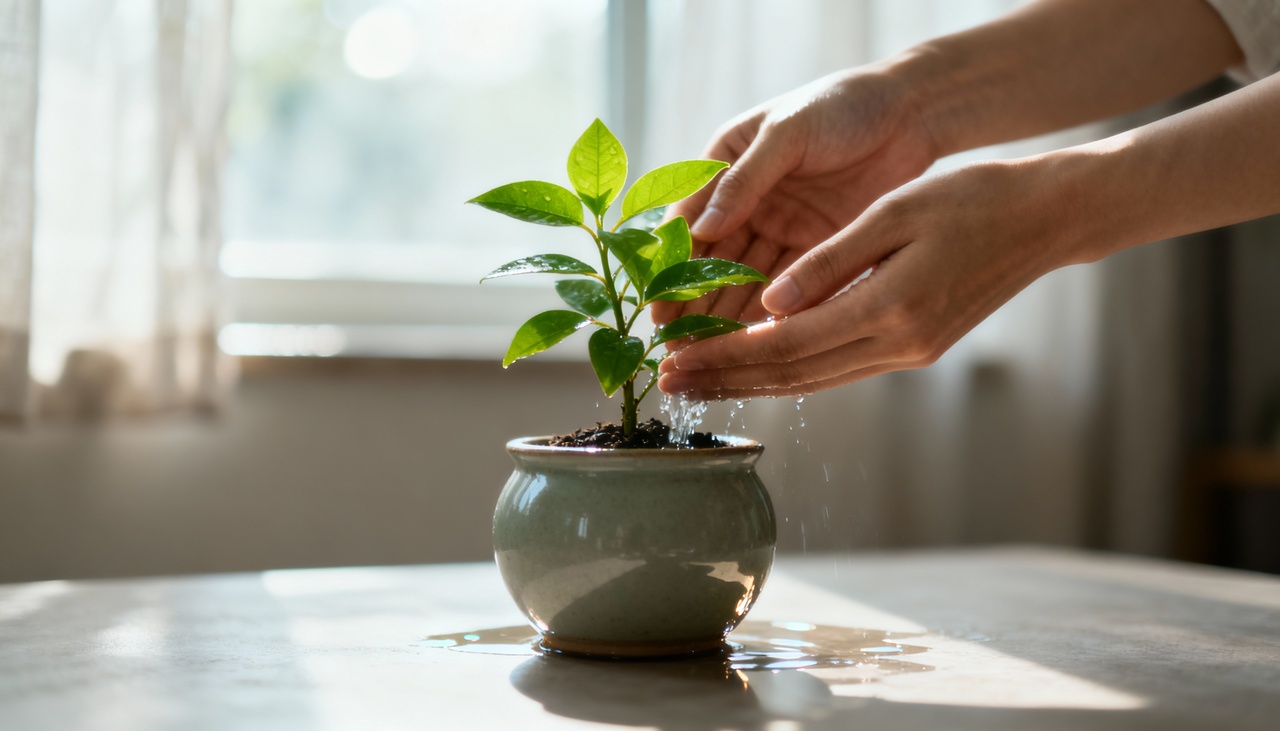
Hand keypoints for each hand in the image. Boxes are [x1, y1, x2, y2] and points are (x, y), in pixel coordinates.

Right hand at [652, 66, 937, 325]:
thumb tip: (698, 229)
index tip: (658, 305)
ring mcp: (779, 226)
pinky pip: (784, 285)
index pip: (688, 220)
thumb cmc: (840, 105)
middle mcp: (746, 200)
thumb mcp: (786, 133)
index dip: (671, 264)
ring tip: (707, 354)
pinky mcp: (814, 246)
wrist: (908, 112)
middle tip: (676, 346)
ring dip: (724, 316)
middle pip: (711, 259)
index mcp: (725, 163)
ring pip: (743, 279)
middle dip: (692, 303)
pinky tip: (751, 342)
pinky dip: (767, 312)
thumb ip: (744, 181)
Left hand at [657, 158, 1078, 398]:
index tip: (675, 363)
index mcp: (889, 309)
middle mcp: (898, 345)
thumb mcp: (896, 214)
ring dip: (754, 383)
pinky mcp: (914, 349)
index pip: (785, 345)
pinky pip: (839, 368)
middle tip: (669, 385)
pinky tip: (760, 366)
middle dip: (726, 381)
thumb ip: (831, 261)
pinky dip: (793, 371)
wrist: (1046, 220)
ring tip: (701, 382)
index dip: (725, 358)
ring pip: (814, 379)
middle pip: (793, 375)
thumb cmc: (973, 201)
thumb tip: (769, 303)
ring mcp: (909, 354)